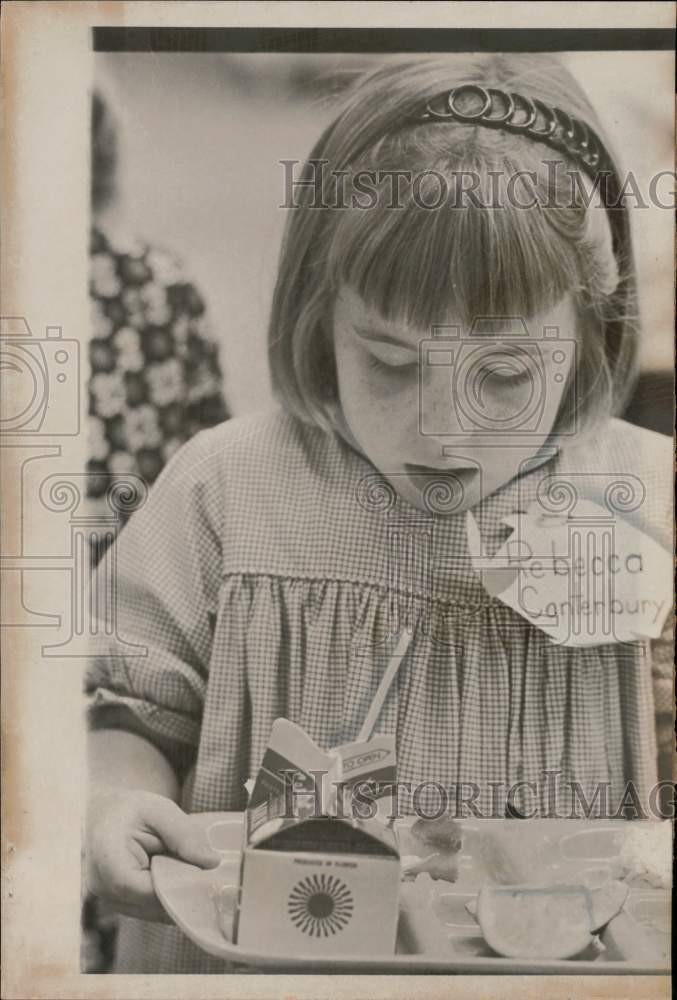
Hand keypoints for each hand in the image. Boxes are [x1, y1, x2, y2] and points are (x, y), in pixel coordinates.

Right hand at [86, 787, 218, 921]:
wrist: (102, 813)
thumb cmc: (128, 808)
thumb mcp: (159, 810)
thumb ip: (184, 835)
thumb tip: (212, 863)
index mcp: (108, 860)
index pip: (146, 890)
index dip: (177, 888)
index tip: (206, 880)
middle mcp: (102, 887)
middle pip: (151, 906)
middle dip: (182, 894)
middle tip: (211, 881)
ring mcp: (108, 899)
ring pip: (152, 912)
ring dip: (175, 898)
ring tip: (196, 877)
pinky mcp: (118, 903)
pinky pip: (149, 909)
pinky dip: (167, 898)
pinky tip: (181, 881)